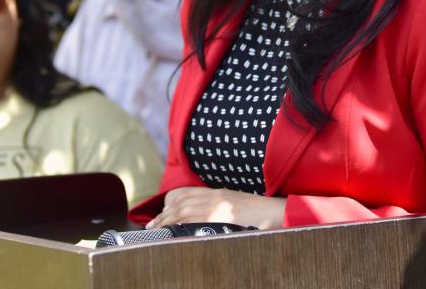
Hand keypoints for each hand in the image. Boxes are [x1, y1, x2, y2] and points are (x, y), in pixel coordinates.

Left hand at [146, 187, 285, 229]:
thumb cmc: (257, 214)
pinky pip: (195, 220)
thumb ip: (219, 207)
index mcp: (217, 193)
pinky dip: (181, 225)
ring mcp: (217, 206)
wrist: (274, 213)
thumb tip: (204, 219)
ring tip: (155, 229)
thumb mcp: (234, 205)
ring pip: (184, 210)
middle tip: (151, 225)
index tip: (160, 213)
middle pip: (181, 203)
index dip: (170, 204)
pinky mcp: (220, 217)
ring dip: (167, 220)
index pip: (186, 195)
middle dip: (164, 214)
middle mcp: (214, 197)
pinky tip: (172, 232)